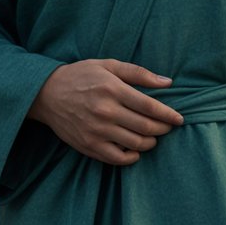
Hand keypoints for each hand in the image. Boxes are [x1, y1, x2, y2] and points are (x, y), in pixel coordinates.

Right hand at [28, 59, 183, 165]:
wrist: (47, 94)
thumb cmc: (81, 76)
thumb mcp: (108, 65)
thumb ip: (138, 73)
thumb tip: (167, 82)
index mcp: (112, 89)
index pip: (149, 106)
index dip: (168, 114)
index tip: (179, 119)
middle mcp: (105, 112)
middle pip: (145, 127)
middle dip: (162, 129)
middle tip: (168, 127)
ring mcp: (96, 131)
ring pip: (134, 144)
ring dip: (150, 143)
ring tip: (153, 137)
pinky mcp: (88, 146)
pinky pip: (117, 159)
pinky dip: (132, 157)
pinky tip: (136, 150)